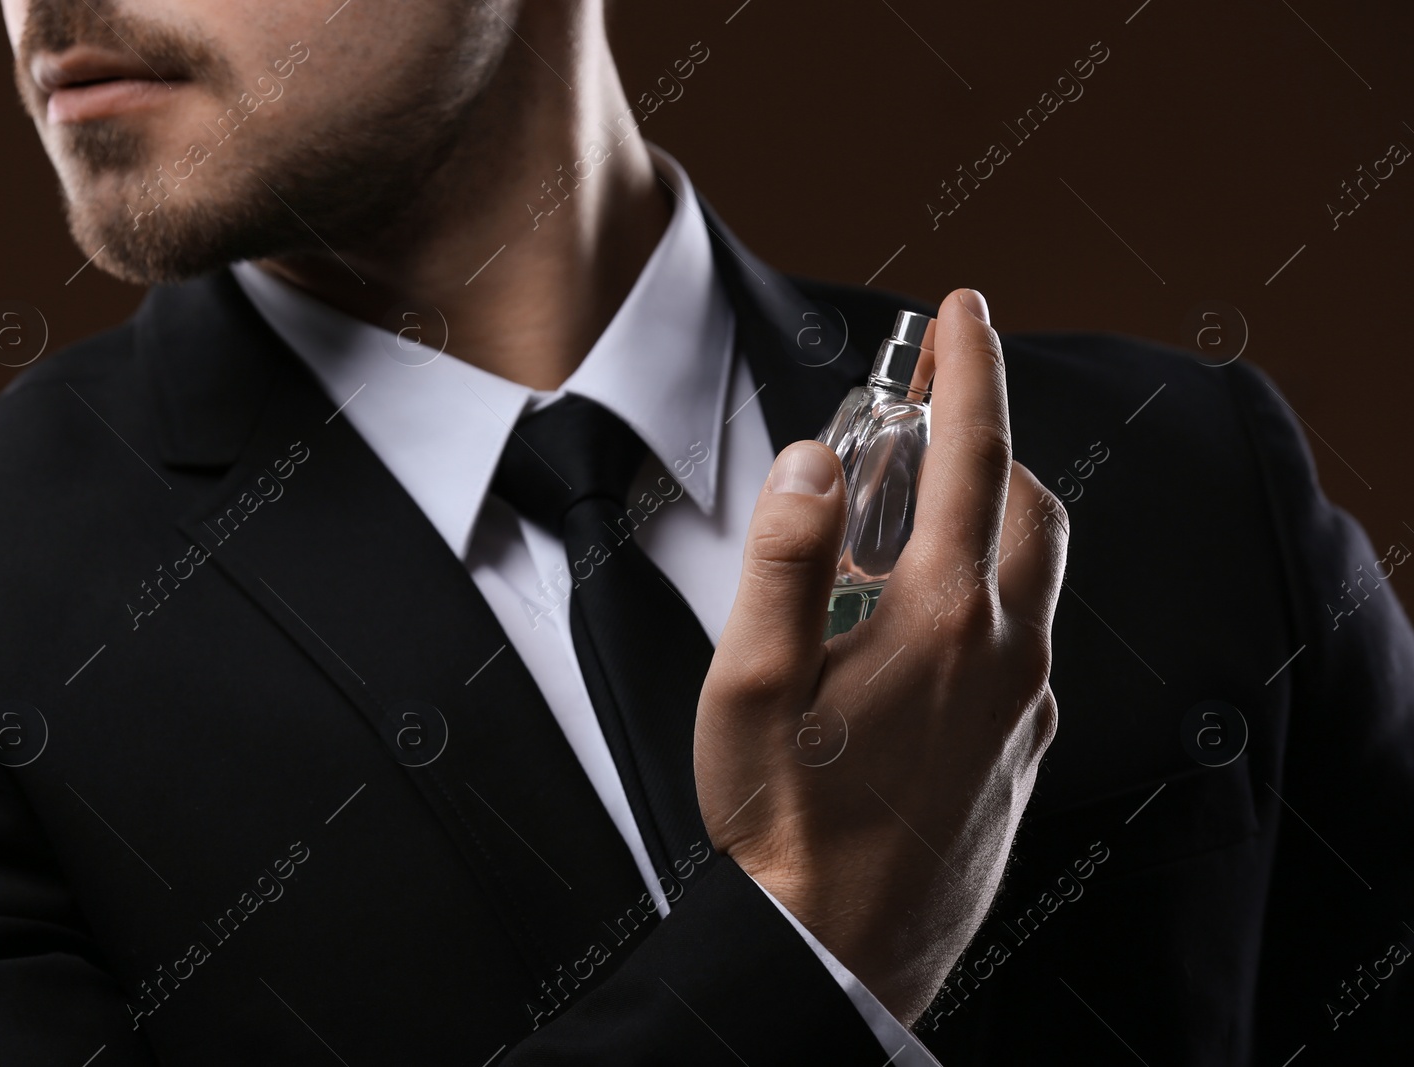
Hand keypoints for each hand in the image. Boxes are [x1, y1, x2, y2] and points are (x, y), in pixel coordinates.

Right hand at [694, 288, 1067, 1024]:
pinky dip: (993, 594)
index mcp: (940, 616)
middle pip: (1028, 503)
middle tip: (936, 408)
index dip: (970, 368)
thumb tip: (815, 461)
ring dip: (994, 515)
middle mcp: (1006, 650)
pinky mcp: (1025, 747)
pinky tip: (928, 624)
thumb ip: (783, 557)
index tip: (965, 312)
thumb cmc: (785, 821)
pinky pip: (1029, 641)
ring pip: (1037, 573)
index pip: (972, 453)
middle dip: (991, 435)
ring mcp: (1026, 703)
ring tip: (921, 513)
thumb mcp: (748, 681)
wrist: (838, 947)